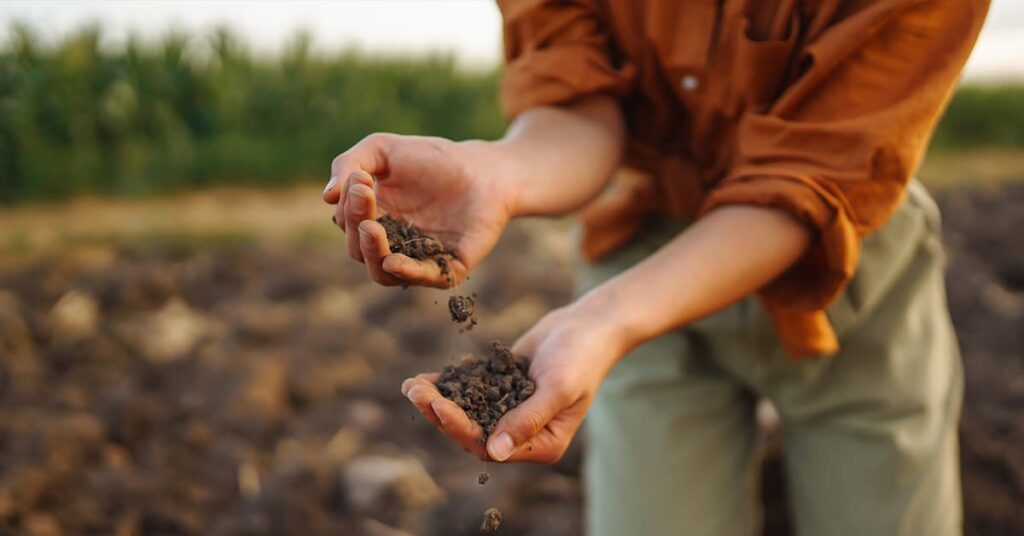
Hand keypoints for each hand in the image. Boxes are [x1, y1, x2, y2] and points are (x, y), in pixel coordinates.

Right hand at [323, 134, 514, 287]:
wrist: (485, 169)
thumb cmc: (432, 158)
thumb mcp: (383, 149)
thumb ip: (350, 164)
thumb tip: (326, 197)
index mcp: (373, 219)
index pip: (347, 224)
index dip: (348, 206)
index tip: (360, 180)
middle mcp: (391, 244)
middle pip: (358, 249)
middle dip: (356, 224)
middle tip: (364, 196)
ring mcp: (418, 259)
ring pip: (380, 273)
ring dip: (371, 253)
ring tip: (372, 228)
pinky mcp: (448, 268)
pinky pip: (422, 279)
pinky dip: (405, 273)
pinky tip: (392, 261)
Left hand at [401, 300, 626, 462]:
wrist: (589, 325)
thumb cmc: (581, 357)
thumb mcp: (558, 388)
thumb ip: (527, 419)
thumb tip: (494, 451)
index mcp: (541, 445)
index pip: (491, 446)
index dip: (461, 429)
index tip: (438, 407)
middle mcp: (522, 434)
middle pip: (472, 432)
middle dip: (440, 413)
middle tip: (414, 391)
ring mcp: (510, 411)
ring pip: (466, 413)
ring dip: (438, 401)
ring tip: (412, 386)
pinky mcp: (501, 389)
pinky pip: (470, 393)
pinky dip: (449, 386)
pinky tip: (426, 378)